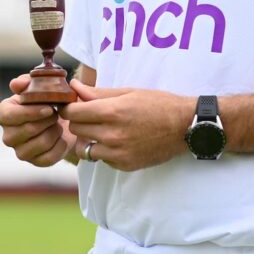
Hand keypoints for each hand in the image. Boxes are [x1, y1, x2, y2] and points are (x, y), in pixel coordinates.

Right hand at [0, 74, 72, 167]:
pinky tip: (61, 136)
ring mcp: (21, 152)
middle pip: (28, 129)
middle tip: (56, 112)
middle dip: (47, 120)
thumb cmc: (45, 101)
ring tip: (57, 123)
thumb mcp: (37, 87)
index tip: (48, 107)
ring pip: (42, 142)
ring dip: (55, 130)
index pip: (9, 115)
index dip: (30, 112)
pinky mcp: (36, 162)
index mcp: (3, 114)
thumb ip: (26, 83)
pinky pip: (51, 155)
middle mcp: (8, 136)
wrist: (62, 120)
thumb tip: (16, 84)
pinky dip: (61, 143)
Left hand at [59, 79, 193, 171]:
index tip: (73, 105)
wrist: (184, 127)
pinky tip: (118, 141)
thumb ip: (97, 93)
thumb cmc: (157, 104)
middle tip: (90, 115)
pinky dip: (104, 151)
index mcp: (112, 112)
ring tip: (102, 130)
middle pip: (75, 130)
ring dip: (89, 139)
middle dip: (79, 121)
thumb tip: (73, 87)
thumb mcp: (127, 92)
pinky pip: (102, 159)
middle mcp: (112, 135)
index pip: (72, 113)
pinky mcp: (124, 165)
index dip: (69, 107)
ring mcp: (118, 153)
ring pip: (85, 148)